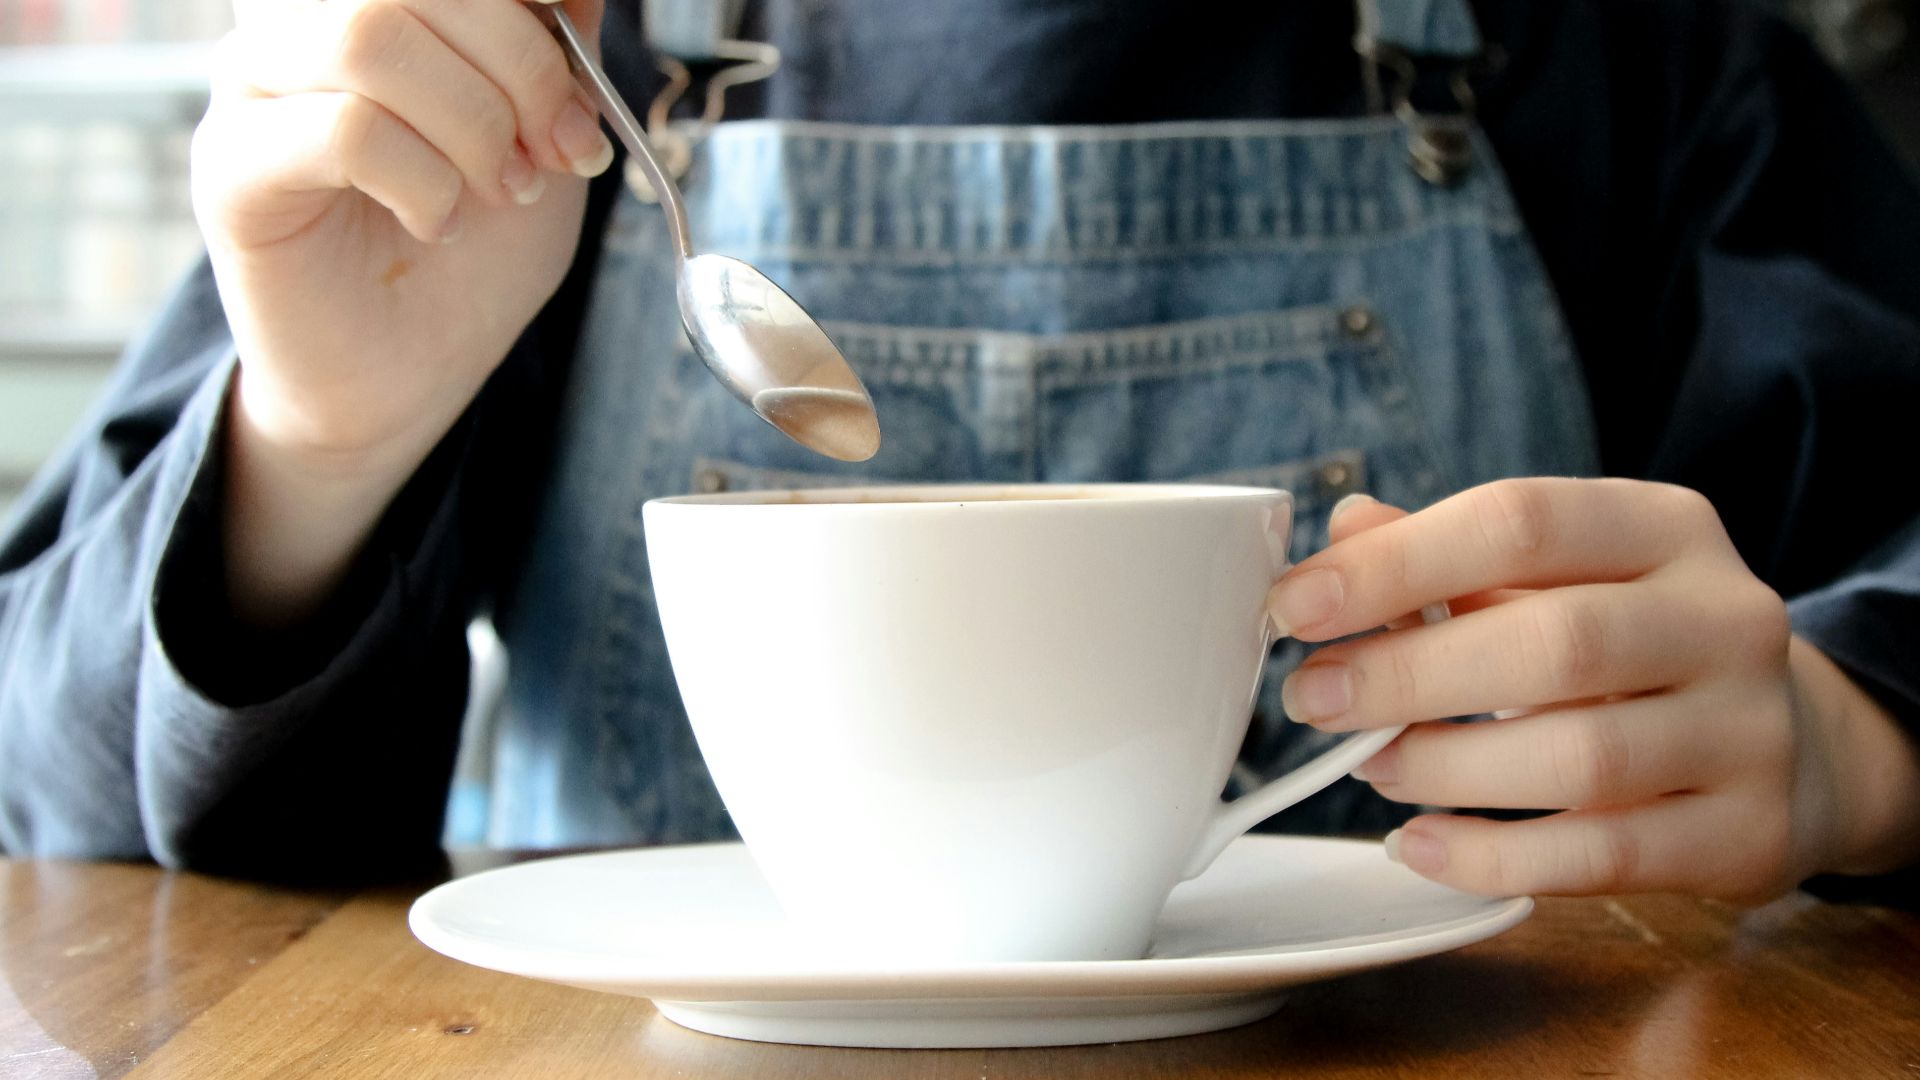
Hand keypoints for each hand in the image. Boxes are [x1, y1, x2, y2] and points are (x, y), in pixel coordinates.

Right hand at [190, 0, 609, 624]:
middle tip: (556, 151)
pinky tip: (437, 222)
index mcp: (376, 11)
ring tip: (499, 190)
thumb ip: (556, 57)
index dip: (532, 14)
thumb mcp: (544, 142)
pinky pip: (343, 128)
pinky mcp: (233, 168)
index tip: (582, 101)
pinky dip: (424, 180)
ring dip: (472, 124)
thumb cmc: (469, 255)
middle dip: (519, 66)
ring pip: (368, 36)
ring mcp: (254, 89)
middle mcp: (300, 28)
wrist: (408, 376)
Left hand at [1266, 479, 1919, 902]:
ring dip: (1447, 767)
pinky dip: (1494, 856)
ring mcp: (1751, 730)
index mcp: (1667, 528)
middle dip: (1408, 674)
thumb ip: (1447, 556)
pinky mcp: (1748, 835)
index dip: (1395, 564)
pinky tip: (1421, 846)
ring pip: (1582, 756)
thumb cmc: (1633, 648)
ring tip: (1372, 767)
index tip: (1295, 607)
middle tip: (1314, 700)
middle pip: (1556, 641)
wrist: (1794, 748)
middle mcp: (1726, 618)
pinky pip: (1603, 855)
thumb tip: (1340, 536)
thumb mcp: (1557, 579)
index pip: (1521, 521)